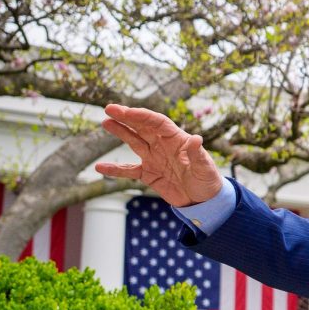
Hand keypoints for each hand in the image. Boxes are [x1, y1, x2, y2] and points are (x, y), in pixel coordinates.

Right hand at [94, 104, 223, 205]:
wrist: (204, 201)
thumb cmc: (208, 180)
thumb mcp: (205, 168)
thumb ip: (197, 155)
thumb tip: (196, 139)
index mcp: (177, 140)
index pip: (157, 122)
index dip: (142, 116)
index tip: (127, 112)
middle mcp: (163, 145)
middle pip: (142, 127)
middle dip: (127, 117)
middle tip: (109, 109)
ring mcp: (154, 158)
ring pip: (133, 141)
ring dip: (120, 132)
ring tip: (105, 122)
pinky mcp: (148, 174)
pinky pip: (129, 170)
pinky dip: (115, 169)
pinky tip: (100, 167)